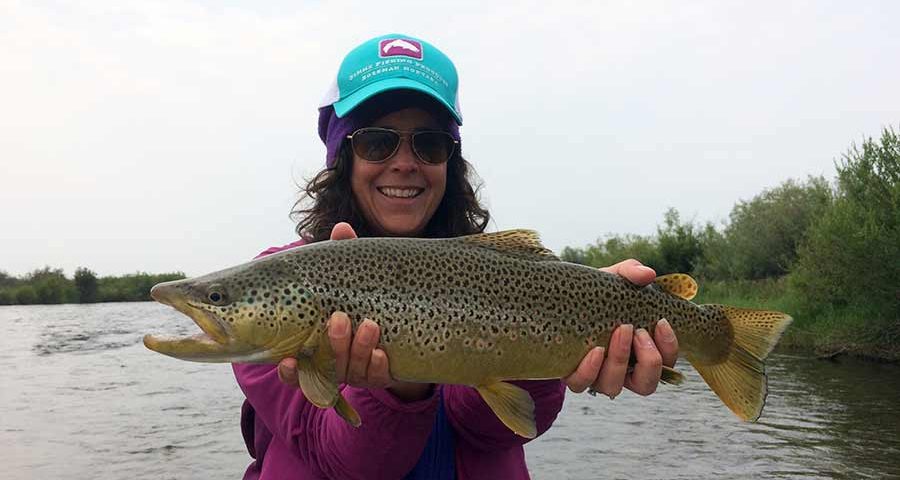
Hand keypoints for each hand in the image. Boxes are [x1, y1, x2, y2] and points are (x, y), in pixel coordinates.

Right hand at [276, 223, 431, 400]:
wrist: (402, 321)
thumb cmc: (360, 297)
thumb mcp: (350, 279)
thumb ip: (344, 257)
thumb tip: (342, 229)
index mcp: (316, 349)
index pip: (295, 370)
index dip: (290, 372)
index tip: (288, 361)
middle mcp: (334, 365)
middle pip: (327, 367)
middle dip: (334, 345)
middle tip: (340, 319)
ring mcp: (358, 371)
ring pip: (353, 371)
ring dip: (358, 349)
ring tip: (370, 326)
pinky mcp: (381, 375)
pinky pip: (377, 377)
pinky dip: (377, 367)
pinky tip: (381, 354)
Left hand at [563, 259, 678, 397]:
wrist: (558, 298)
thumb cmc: (594, 292)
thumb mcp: (613, 279)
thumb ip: (631, 273)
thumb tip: (648, 274)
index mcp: (641, 351)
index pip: (666, 363)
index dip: (669, 347)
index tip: (662, 321)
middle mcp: (623, 370)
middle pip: (646, 385)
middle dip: (648, 360)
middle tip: (637, 330)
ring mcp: (597, 376)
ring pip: (614, 387)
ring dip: (619, 361)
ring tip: (618, 332)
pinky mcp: (573, 375)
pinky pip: (582, 384)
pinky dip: (590, 370)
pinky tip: (594, 350)